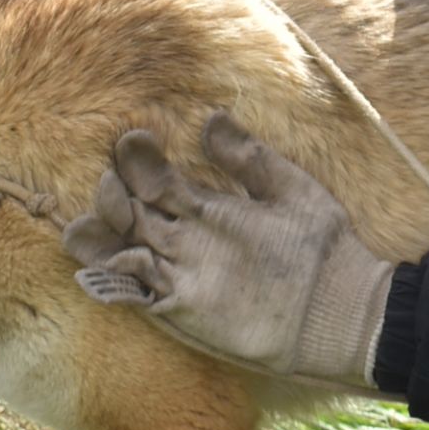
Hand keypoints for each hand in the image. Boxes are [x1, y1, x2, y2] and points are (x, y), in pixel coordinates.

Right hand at [62, 114, 393, 387]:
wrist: (338, 311)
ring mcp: (182, 275)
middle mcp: (188, 240)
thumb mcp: (289, 190)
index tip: (134, 139)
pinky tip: (107, 265)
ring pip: (123, 251)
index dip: (138, 159)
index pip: (158, 178)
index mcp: (208, 207)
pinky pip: (136, 295)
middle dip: (112, 193)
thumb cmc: (320, 247)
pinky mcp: (183, 310)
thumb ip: (248, 158)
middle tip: (112, 183)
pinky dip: (115, 281)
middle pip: (130, 211)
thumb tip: (211, 118)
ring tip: (90, 224)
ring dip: (102, 236)